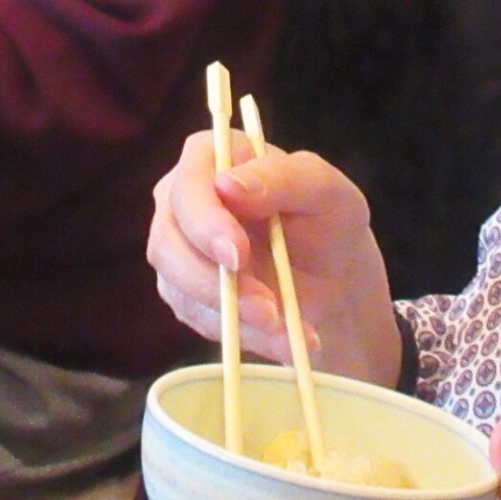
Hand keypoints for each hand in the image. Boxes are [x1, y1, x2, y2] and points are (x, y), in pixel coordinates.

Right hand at [147, 126, 397, 385]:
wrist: (332, 274)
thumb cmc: (327, 217)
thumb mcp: (325, 190)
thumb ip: (282, 178)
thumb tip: (227, 185)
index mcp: (208, 158)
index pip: (188, 187)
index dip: (205, 224)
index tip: (237, 256)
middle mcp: (180, 201)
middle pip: (168, 244)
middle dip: (215, 282)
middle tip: (266, 308)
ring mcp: (178, 250)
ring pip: (179, 288)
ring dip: (234, 316)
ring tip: (286, 327)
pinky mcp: (185, 294)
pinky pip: (201, 321)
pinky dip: (245, 336)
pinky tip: (283, 340)